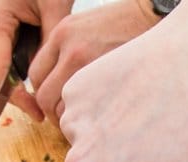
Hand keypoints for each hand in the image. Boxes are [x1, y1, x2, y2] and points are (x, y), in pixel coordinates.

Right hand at [0, 0, 73, 121]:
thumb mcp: (55, 5)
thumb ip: (51, 38)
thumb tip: (51, 73)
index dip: (15, 95)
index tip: (36, 109)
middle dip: (12, 98)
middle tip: (40, 113)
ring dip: (14, 91)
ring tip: (41, 104)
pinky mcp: (0, 37)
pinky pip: (4, 64)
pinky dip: (17, 79)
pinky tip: (38, 87)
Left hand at [28, 0, 158, 124]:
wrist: (152, 14)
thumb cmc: (123, 23)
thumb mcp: (85, 26)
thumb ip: (65, 51)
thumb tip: (56, 86)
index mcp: (61, 34)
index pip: (35, 75)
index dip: (42, 94)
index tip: (53, 102)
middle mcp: (69, 48)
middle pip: (44, 95)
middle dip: (51, 113)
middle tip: (66, 119)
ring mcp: (88, 63)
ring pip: (62, 108)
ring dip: (70, 119)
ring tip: (85, 120)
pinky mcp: (106, 76)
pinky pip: (85, 109)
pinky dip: (87, 118)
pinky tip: (98, 117)